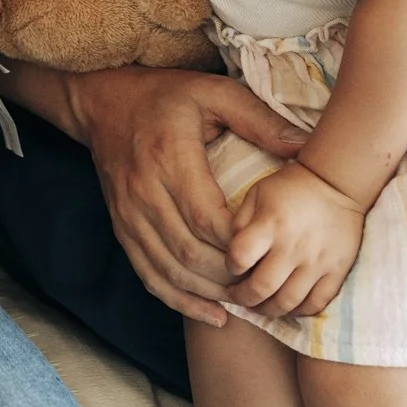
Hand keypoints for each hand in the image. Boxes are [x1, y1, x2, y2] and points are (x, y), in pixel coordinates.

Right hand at [63, 66, 309, 325]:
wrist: (102, 102)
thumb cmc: (164, 95)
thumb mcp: (213, 92)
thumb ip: (259, 119)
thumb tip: (305, 148)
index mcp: (169, 158)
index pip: (207, 219)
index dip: (241, 244)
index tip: (273, 251)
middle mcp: (144, 192)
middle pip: (190, 253)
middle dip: (231, 276)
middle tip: (269, 284)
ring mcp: (129, 215)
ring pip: (170, 271)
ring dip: (210, 294)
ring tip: (249, 303)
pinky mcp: (122, 228)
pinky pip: (148, 275)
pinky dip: (180, 300)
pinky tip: (212, 313)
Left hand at [226, 161, 365, 319]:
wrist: (336, 183)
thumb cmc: (290, 188)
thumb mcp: (258, 193)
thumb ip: (240, 221)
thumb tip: (229, 252)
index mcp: (270, 224)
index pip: (239, 257)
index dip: (229, 266)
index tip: (231, 266)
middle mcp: (293, 246)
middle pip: (261, 288)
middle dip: (243, 298)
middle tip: (237, 297)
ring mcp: (317, 261)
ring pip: (288, 302)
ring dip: (268, 310)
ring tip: (260, 305)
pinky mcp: (338, 270)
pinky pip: (316, 303)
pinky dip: (299, 311)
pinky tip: (288, 305)